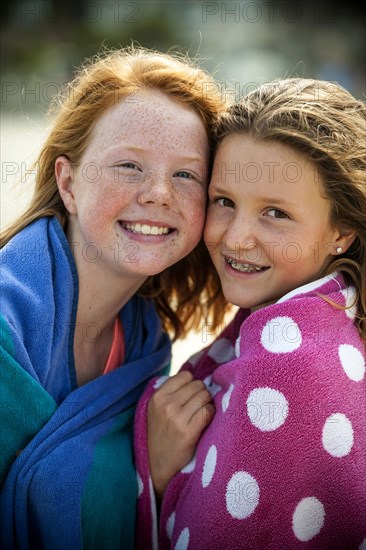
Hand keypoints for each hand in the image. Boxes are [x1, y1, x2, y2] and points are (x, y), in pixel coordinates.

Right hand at [147, 370, 214, 498]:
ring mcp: (176, 418)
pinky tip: (205, 422)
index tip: (191, 396)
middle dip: (201, 394)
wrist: (158, 465)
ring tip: (200, 415)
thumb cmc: (162, 433)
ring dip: (207, 404)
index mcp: (157, 396)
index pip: (186, 376)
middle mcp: (166, 404)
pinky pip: (208, 411)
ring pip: (205, 396)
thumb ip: (173, 392)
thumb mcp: (157, 409)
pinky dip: (211, 414)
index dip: (192, 385)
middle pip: (198, 385)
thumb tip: (197, 377)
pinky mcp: (188, 432)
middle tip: (197, 408)